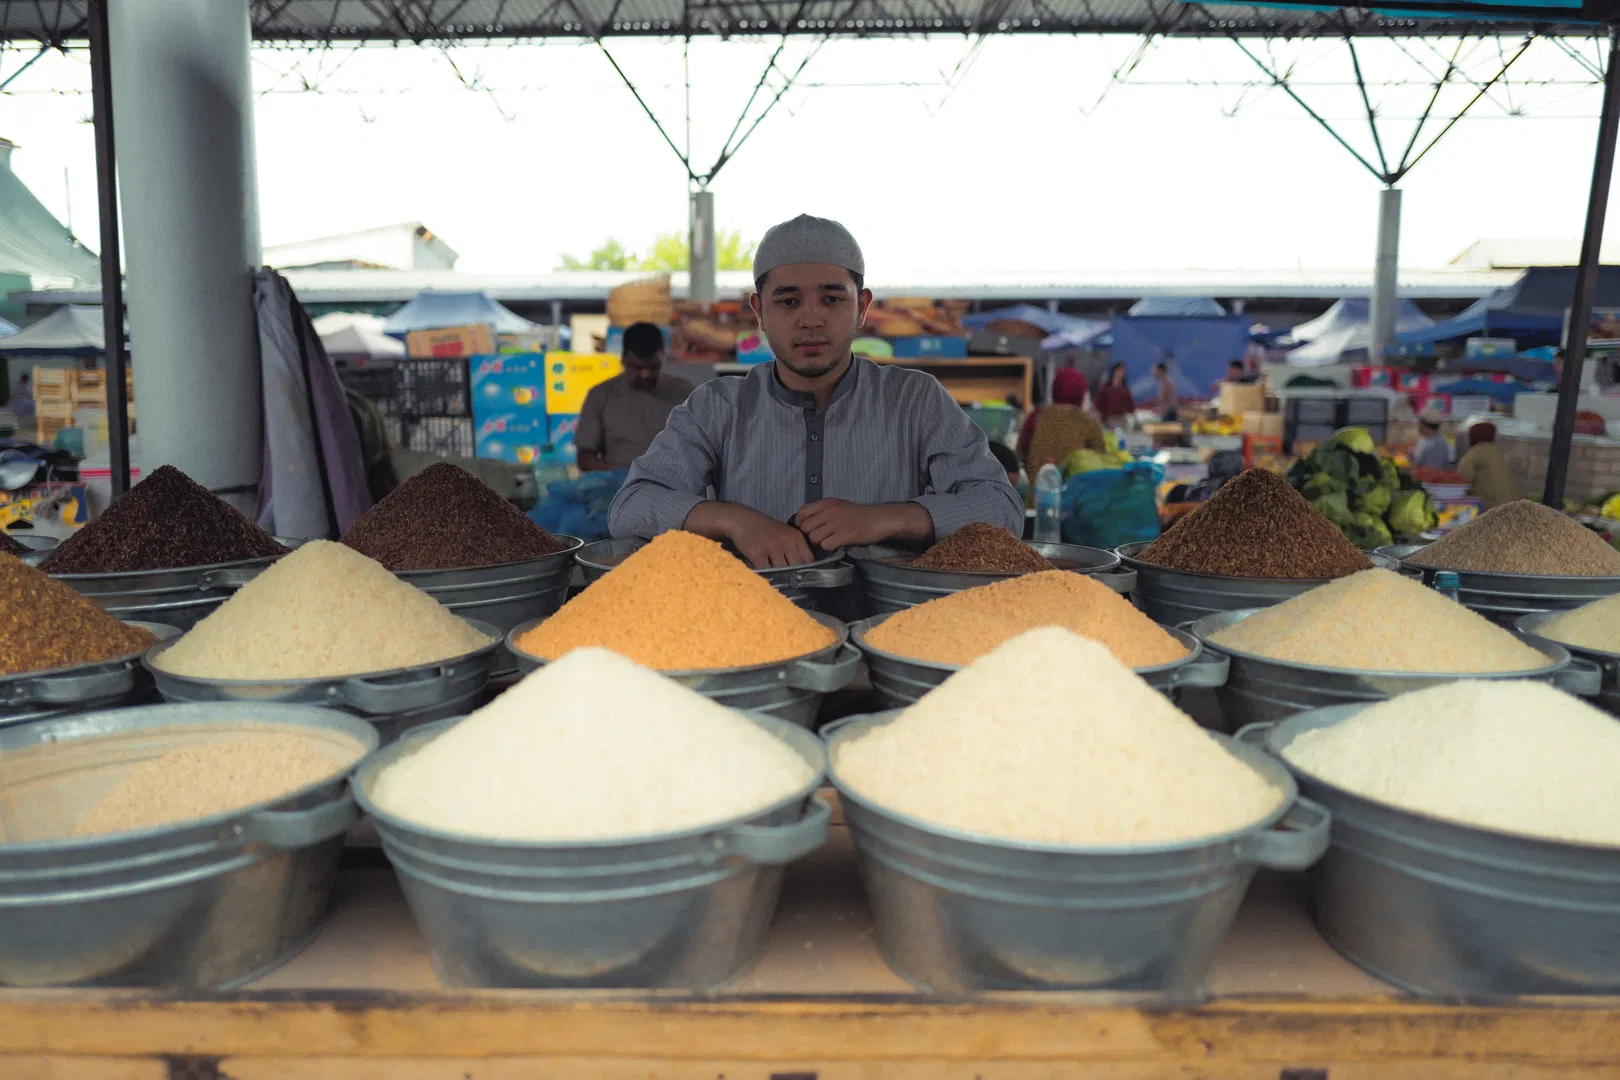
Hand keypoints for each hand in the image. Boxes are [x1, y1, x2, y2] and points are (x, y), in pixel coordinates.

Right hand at [688, 502, 814, 567]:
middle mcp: (786, 541)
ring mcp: (772, 547)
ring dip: (780, 576)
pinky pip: (766, 570)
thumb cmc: (765, 529)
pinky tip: (765, 574)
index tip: (802, 575)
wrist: (743, 520)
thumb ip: (795, 547)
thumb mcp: (785, 533)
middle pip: (797, 567)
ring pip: (782, 570)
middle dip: (794, 575)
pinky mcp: (757, 553)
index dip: (806, 569)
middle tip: (789, 580)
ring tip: (777, 577)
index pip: (809, 559)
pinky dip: (767, 575)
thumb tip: (805, 568)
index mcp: (796, 536)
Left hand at [796, 499, 929, 549]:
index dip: (800, 523)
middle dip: (810, 535)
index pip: (802, 512)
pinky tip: (836, 544)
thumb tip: (804, 521)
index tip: (807, 528)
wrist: (877, 519)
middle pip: (806, 528)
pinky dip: (829, 547)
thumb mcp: (838, 505)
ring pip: (814, 538)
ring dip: (819, 542)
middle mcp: (829, 511)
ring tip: (829, 540)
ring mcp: (836, 523)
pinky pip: (825, 545)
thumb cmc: (858, 514)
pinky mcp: (844, 535)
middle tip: (819, 537)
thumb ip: (822, 510)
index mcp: (827, 503)